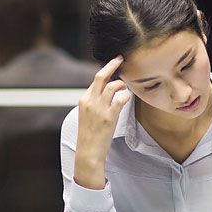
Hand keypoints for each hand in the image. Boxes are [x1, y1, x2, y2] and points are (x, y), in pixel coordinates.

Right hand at [73, 56, 130, 189]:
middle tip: (121, 59)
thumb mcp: (87, 116)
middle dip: (112, 64)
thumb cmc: (89, 135)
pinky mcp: (109, 117)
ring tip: (126, 87)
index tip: (114, 66)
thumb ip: (94, 103)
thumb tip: (105, 93)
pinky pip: (120, 99)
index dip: (106, 71)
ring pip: (113, 85)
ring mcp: (99, 108)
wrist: (88, 152)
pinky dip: (126, 96)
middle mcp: (90, 101)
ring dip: (122, 84)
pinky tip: (128, 98)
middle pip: (101, 76)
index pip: (96, 80)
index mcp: (84, 100)